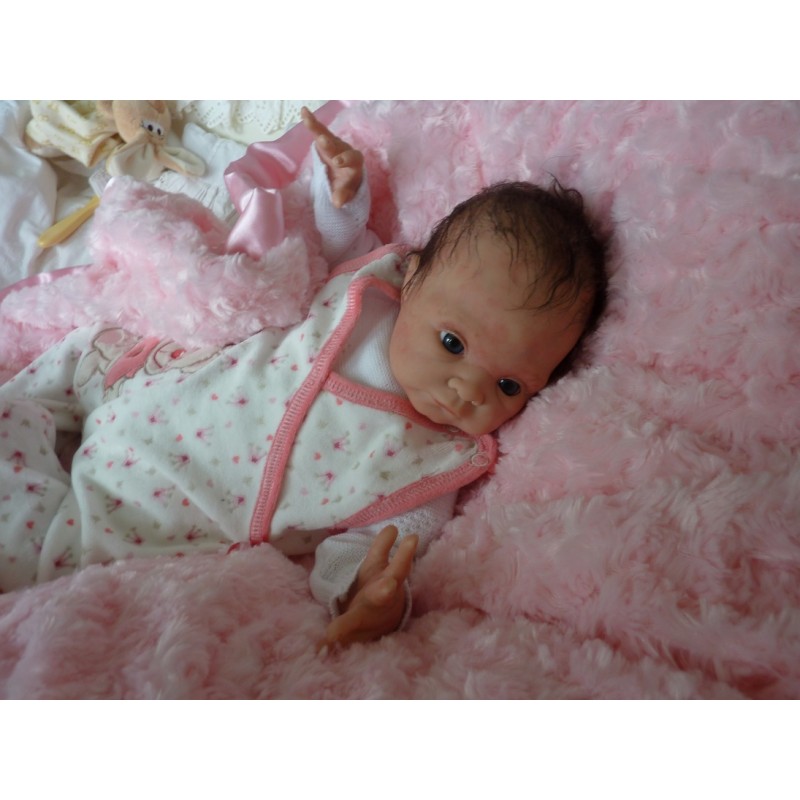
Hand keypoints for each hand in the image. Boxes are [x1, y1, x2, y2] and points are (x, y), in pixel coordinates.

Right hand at [301, 105, 363, 207]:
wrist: (344, 175)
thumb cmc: (346, 185)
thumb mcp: (345, 193)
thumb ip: (343, 196)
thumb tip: (337, 203)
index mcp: (354, 163)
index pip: (352, 159)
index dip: (345, 159)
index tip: (337, 162)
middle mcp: (345, 149)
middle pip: (337, 145)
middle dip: (329, 143)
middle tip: (323, 141)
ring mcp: (335, 143)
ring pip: (326, 134)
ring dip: (317, 128)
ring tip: (306, 119)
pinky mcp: (324, 139)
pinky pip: (318, 130)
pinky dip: (311, 122)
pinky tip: (303, 111)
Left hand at [322, 525, 418, 648]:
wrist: (382, 622)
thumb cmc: (379, 587)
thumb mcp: (380, 565)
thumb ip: (384, 546)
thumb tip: (393, 527)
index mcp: (388, 579)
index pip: (398, 563)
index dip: (405, 554)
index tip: (413, 538)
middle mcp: (380, 598)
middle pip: (384, 593)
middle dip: (385, 590)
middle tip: (386, 587)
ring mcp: (365, 617)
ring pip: (360, 618)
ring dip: (348, 623)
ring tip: (333, 632)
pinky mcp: (353, 628)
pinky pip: (342, 633)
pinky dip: (330, 638)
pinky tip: (319, 645)